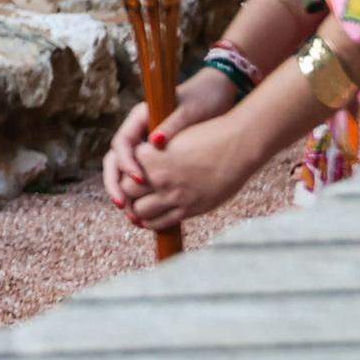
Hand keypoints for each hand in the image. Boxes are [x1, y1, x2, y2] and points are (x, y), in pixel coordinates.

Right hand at [98, 71, 236, 207]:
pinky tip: (150, 210)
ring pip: (126, 171)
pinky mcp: (159, 157)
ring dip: (125, 192)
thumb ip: (171, 126)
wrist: (216, 95)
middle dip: (115, 182)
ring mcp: (146, 145)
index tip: (139, 179)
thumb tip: (155, 141)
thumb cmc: (202, 100)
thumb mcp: (188, 111)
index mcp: (140, 118)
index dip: (126, 162)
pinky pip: (145, 176)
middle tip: (122, 204)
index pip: (122, 143)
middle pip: (116, 159)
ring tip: (131, 213)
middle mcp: (139, 133)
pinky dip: (143, 193)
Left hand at [124, 104, 273, 231]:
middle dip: (126, 195)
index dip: (122, 176)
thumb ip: (153, 155)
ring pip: (141, 212)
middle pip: (127, 192)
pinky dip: (152, 223)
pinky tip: (152, 219)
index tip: (125, 178)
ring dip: (137, 211)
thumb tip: (138, 165)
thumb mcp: (172, 140)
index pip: (122, 172)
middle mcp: (159, 176)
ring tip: (138, 209)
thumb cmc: (205, 136)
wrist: (236, 145)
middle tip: (128, 197)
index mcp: (150, 156)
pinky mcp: (189, 209)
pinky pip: (162, 223)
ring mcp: (174, 195)